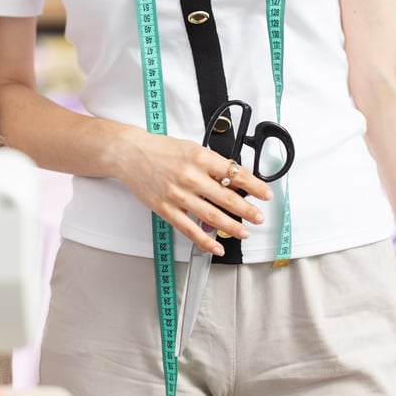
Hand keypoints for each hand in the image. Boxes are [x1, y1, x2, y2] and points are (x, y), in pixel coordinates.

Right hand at [115, 129, 272, 255]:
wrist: (131, 154)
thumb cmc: (161, 149)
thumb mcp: (192, 148)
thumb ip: (212, 164)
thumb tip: (234, 179)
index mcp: (200, 157)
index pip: (235, 173)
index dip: (254, 185)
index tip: (265, 193)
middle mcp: (191, 176)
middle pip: (226, 198)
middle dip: (247, 210)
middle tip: (259, 216)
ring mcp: (178, 195)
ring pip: (211, 216)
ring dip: (232, 226)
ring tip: (245, 232)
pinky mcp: (166, 209)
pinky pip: (189, 229)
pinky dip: (205, 241)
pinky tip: (217, 246)